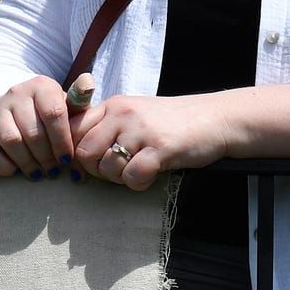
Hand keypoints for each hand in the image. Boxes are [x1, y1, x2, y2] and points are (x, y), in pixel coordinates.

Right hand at [0, 75, 77, 178]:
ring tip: (38, 173)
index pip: (54, 113)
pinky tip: (15, 170)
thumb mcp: (65, 104)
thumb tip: (88, 83)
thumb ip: (79, 100)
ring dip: (27, 162)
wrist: (10, 109)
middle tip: (53, 171)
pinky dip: (3, 165)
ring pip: (12, 141)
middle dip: (46, 156)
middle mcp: (17, 94)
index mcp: (41, 86)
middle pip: (33, 131)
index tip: (67, 160)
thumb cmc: (47, 112)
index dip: (62, 141)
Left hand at [71, 93, 231, 190]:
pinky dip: (139, 184)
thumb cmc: (173, 121)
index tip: (89, 164)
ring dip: (120, 179)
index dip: (75, 153)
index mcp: (114, 105)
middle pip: (85, 153)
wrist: (216, 119)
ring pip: (108, 167)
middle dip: (97, 171)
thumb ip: (107, 126)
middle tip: (118, 171)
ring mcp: (142, 130)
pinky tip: (152, 175)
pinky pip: (133, 177)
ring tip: (139, 170)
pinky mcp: (160, 147)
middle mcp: (124, 113)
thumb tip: (75, 155)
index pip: (73, 129)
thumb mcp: (136, 114)